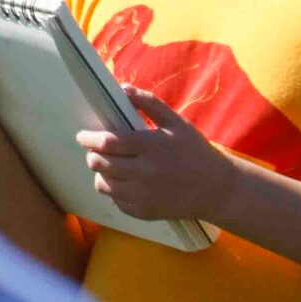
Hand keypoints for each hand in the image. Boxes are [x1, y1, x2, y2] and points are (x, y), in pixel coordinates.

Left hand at [78, 87, 244, 223]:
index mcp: (151, 147)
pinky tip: (122, 183)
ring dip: (100, 173)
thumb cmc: (195, 151)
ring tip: (107, 166)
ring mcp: (145, 196)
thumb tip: (123, 88)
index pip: (107, 143)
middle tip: (94, 150)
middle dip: (92, 155)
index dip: (89, 139)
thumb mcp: (176, 122)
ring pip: (104, 185)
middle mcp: (145, 173)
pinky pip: (117, 202)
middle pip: (101, 164)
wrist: (218, 190)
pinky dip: (114, 192)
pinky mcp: (147, 213)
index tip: (82, 136)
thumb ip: (149, 103)